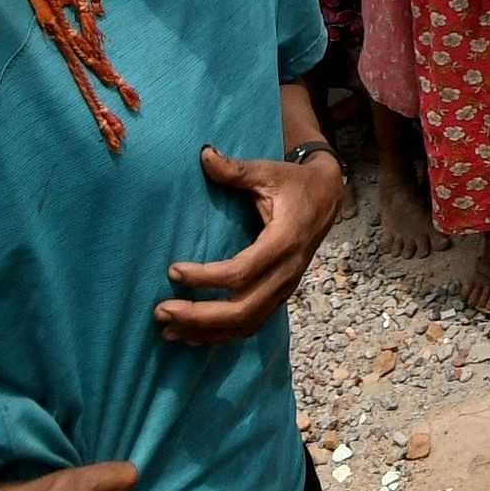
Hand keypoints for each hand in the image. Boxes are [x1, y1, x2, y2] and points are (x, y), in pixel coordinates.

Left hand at [154, 145, 345, 343]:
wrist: (328, 199)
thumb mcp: (268, 172)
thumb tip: (203, 154)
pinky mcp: (279, 296)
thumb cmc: (294, 184)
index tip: (173, 271)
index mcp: (285, 241)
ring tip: (168, 331)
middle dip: (200, 315)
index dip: (206, 277)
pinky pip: (251, 325)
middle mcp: (287, 272)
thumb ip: (236, 169)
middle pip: (243, 309)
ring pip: (246, 324)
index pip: (243, 271)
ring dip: (206, 332)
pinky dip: (221, 336)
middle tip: (161, 311)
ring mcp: (285, 288)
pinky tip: (192, 336)